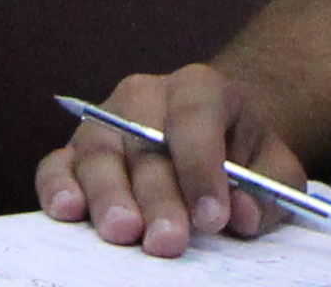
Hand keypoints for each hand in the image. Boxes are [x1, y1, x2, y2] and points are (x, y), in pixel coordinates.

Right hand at [35, 66, 308, 256]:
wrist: (217, 138)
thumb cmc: (245, 156)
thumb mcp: (275, 170)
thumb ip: (267, 191)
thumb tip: (241, 215)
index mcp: (199, 88)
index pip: (195, 117)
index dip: (202, 167)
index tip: (212, 217)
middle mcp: (144, 96)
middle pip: (143, 144)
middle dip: (157, 197)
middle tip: (167, 241)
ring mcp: (104, 121)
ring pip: (97, 154)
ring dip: (108, 196)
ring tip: (122, 232)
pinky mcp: (74, 150)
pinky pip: (55, 164)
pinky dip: (56, 187)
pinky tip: (67, 210)